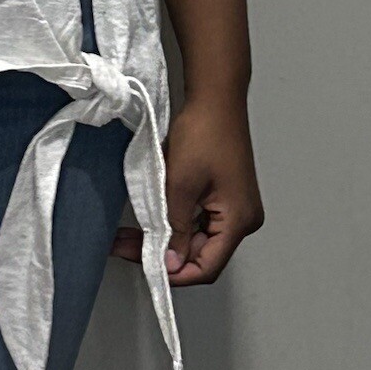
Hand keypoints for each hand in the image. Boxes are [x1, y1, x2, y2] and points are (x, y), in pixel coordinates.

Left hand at [110, 95, 263, 284]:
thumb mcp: (181, 184)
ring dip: (167, 236)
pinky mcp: (226, 194)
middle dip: (164, 253)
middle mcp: (243, 219)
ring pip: (197, 237)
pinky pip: (200, 219)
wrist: (215, 96)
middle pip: (201, 254)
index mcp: (239, 221)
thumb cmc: (204, 132)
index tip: (144, 268)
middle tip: (127, 246)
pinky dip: (175, 221)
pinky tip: (152, 216)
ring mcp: (235, 206)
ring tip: (133, 233)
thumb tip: (171, 263)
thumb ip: (175, 227)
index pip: (206, 267)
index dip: (174, 272)